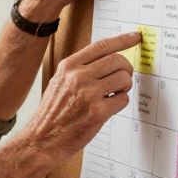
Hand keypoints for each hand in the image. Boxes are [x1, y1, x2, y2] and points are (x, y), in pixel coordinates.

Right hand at [18, 32, 138, 161]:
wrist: (41, 139)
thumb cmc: (52, 113)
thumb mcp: (59, 82)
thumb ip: (80, 69)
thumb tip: (107, 60)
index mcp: (68, 66)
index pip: (101, 46)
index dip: (122, 40)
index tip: (135, 38)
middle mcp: (78, 77)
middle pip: (117, 60)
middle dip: (126, 69)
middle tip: (122, 78)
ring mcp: (88, 94)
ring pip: (124, 78)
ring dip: (124, 87)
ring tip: (113, 94)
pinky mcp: (97, 112)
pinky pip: (123, 99)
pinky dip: (120, 103)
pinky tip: (108, 107)